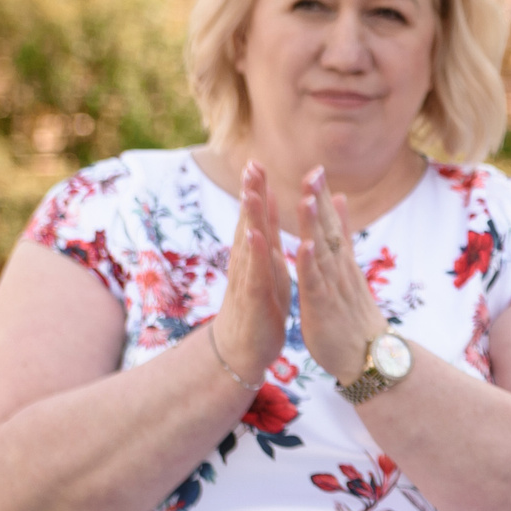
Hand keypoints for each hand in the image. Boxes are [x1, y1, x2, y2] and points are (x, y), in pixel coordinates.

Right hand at [210, 161, 291, 389]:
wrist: (242, 348)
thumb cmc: (258, 307)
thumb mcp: (268, 269)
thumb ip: (267, 242)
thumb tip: (267, 217)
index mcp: (259, 254)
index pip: (257, 216)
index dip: (257, 190)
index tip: (258, 161)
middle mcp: (249, 262)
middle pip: (249, 221)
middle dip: (251, 193)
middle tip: (251, 163)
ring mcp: (248, 278)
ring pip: (249, 241)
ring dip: (250, 215)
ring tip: (251, 189)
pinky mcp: (253, 297)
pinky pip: (254, 272)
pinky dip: (256, 252)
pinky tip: (255, 235)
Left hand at [294, 167, 388, 384]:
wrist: (367, 355)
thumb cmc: (354, 315)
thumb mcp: (348, 269)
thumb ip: (343, 234)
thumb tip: (341, 201)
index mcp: (341, 262)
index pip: (332, 224)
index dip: (324, 197)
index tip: (316, 169)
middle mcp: (339, 270)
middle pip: (329, 230)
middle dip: (321, 201)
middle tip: (314, 172)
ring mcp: (332, 287)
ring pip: (322, 252)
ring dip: (316, 225)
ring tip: (308, 199)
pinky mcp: (322, 306)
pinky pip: (315, 282)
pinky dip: (310, 263)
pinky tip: (303, 245)